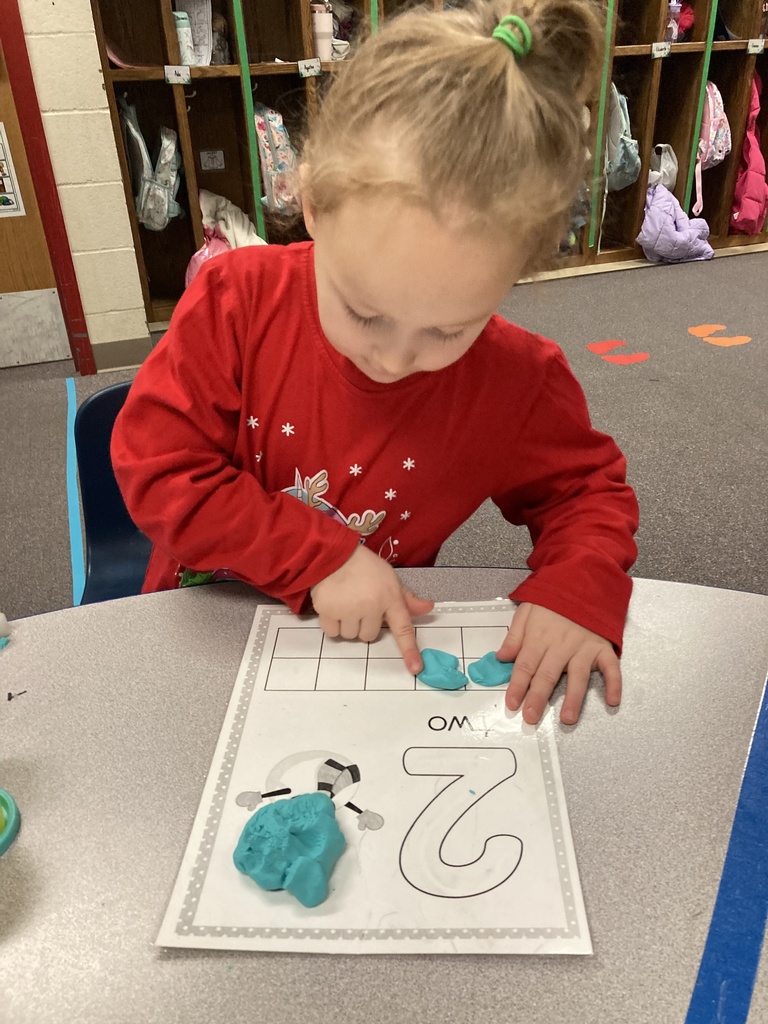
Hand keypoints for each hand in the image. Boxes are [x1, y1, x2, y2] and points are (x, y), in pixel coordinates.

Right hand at [310, 546, 433, 673]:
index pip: (403, 628)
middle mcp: (371, 606)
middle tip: (359, 605)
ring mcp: (349, 610)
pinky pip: (332, 632)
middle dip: (364, 624)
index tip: (416, 669)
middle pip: (369, 636)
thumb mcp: (390, 578)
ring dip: (348, 625)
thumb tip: (428, 608)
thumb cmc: (365, 567)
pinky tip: (333, 605)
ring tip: (345, 602)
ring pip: (351, 636)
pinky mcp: (328, 611)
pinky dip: (332, 623)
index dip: (410, 650)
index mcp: (390, 598)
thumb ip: (407, 598)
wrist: (334, 554)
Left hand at [497, 603, 620, 724]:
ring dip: (574, 698)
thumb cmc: (553, 598)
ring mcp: (584, 647)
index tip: (512, 703)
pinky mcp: (603, 647)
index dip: (517, 685)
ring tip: (567, 718)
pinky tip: (612, 701)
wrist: (583, 579)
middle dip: (538, 697)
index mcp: (540, 636)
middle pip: (548, 674)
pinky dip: (614, 684)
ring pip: (578, 676)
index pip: (526, 665)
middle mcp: (561, 645)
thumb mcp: (527, 609)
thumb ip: (515, 635)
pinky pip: (611, 668)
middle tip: (531, 717)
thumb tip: (501, 657)